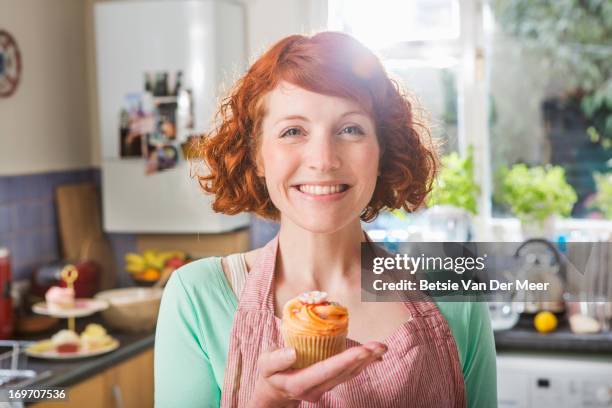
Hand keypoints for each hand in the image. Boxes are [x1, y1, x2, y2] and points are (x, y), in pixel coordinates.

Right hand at [248, 341, 387, 407]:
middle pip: (343, 373)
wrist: (274, 391)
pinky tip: (376, 355)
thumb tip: (292, 352)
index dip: (345, 360)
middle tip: (379, 346)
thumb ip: (276, 359)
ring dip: (367, 361)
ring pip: (349, 375)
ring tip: (381, 347)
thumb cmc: (270, 373)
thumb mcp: (265, 364)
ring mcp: (325, 388)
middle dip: (362, 359)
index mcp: (299, 384)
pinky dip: (364, 364)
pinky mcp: (331, 384)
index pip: (326, 371)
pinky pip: (349, 374)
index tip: (362, 351)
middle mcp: (317, 390)